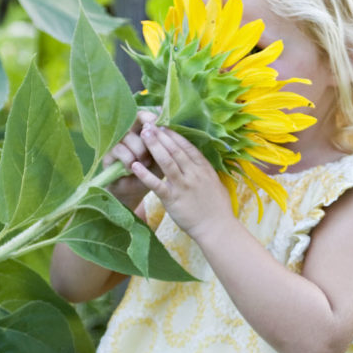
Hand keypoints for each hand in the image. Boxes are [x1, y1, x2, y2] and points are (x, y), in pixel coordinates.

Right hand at [102, 110, 162, 212]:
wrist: (136, 191)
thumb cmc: (152, 171)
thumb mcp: (163, 155)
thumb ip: (165, 140)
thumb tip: (168, 119)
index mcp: (141, 130)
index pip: (143, 115)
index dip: (150, 118)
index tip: (157, 125)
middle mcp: (127, 132)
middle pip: (134, 123)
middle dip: (147, 137)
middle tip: (153, 151)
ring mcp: (116, 142)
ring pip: (128, 136)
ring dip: (139, 151)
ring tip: (145, 163)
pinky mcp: (108, 153)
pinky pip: (119, 149)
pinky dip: (129, 159)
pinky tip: (132, 168)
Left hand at [131, 124, 232, 239]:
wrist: (217, 228)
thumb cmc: (218, 209)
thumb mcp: (215, 184)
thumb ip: (205, 171)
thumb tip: (198, 162)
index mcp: (204, 168)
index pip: (187, 146)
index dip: (174, 134)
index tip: (163, 125)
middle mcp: (193, 173)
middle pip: (175, 149)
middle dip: (161, 135)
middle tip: (148, 123)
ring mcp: (183, 186)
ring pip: (166, 161)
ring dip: (153, 146)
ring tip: (142, 134)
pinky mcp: (173, 199)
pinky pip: (156, 185)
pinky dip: (144, 174)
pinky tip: (134, 166)